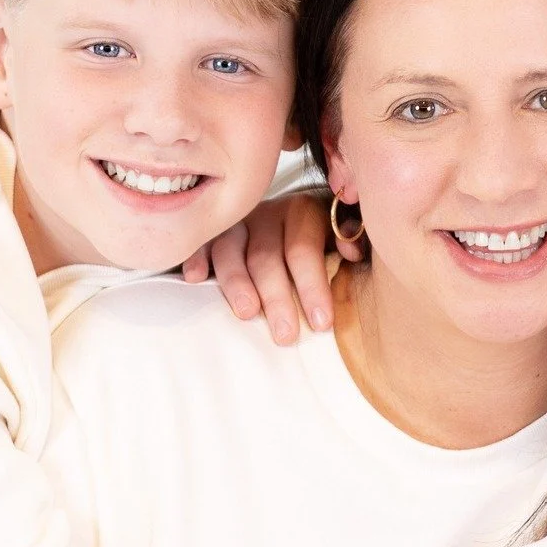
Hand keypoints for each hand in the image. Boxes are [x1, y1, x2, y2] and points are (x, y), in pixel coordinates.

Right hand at [183, 192, 346, 343]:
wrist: (297, 211)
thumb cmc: (325, 235)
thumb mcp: (344, 233)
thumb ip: (352, 239)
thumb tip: (351, 253)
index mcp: (303, 212)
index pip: (304, 250)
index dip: (312, 287)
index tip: (321, 324)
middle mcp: (268, 213)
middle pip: (267, 257)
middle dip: (277, 297)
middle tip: (285, 335)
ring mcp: (238, 222)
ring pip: (231, 250)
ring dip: (237, 283)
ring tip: (246, 313)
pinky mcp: (215, 230)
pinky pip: (200, 242)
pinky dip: (195, 258)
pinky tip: (194, 278)